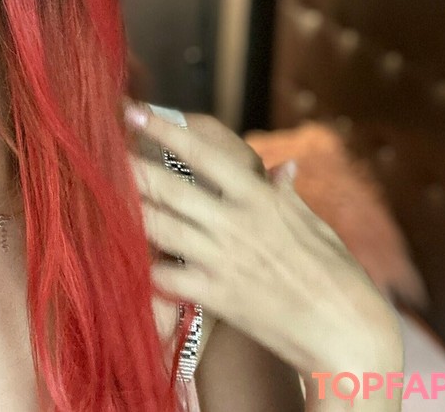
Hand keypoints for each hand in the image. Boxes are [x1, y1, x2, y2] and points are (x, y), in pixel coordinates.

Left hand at [124, 101, 402, 387]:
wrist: (348, 335)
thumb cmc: (338, 276)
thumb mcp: (315, 226)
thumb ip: (287, 197)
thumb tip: (285, 167)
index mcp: (260, 198)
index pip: (202, 153)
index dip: (163, 129)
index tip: (133, 110)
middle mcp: (235, 224)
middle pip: (166, 187)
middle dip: (128, 165)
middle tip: (96, 147)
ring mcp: (222, 260)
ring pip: (157, 227)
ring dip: (126, 210)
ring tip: (97, 193)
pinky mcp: (215, 296)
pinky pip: (165, 276)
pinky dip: (144, 266)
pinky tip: (125, 257)